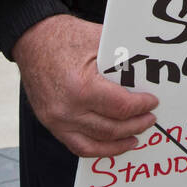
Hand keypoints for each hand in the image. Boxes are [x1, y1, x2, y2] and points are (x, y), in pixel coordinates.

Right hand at [12, 15, 158, 157]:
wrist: (33, 40)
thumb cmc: (66, 38)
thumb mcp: (100, 43)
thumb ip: (124, 61)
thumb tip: (150, 73)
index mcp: (82, 87)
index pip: (121, 106)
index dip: (141, 106)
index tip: (152, 102)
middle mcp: (67, 109)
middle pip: (112, 128)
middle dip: (136, 124)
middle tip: (150, 118)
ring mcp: (56, 120)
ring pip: (96, 142)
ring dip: (120, 141)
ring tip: (136, 135)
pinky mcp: (51, 124)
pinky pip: (77, 146)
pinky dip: (98, 149)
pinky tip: (113, 145)